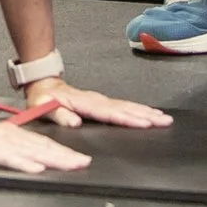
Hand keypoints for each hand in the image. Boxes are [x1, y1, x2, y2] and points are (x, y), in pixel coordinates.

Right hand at [0, 116, 90, 174]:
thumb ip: (12, 149)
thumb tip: (32, 160)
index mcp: (12, 134)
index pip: (43, 144)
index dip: (63, 152)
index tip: (80, 159)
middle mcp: (10, 136)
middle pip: (43, 147)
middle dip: (66, 156)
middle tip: (84, 163)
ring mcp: (0, 143)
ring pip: (33, 152)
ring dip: (53, 159)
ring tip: (71, 165)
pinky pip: (11, 158)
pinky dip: (25, 164)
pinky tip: (37, 168)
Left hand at [20, 77, 171, 131]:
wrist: (43, 83)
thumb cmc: (42, 98)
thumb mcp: (42, 107)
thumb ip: (58, 115)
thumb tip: (73, 122)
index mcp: (82, 103)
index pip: (109, 113)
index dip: (127, 118)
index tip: (144, 122)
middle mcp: (94, 100)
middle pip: (124, 108)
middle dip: (145, 115)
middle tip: (164, 121)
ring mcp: (100, 100)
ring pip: (127, 106)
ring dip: (145, 112)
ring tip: (162, 118)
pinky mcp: (102, 102)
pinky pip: (123, 105)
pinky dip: (138, 109)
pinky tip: (148, 113)